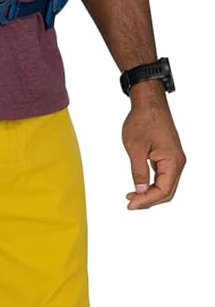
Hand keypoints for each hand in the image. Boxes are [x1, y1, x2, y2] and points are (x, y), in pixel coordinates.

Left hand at [122, 84, 185, 208]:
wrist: (149, 102)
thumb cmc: (143, 120)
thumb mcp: (135, 149)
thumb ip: (138, 172)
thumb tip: (140, 191)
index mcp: (172, 161)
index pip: (163, 190)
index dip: (147, 200)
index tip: (130, 204)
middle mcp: (177, 162)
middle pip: (167, 191)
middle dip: (148, 200)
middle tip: (130, 203)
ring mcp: (173, 159)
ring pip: (165, 185)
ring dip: (150, 194)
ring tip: (131, 196)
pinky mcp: (168, 156)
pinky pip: (163, 176)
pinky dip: (151, 184)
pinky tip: (138, 186)